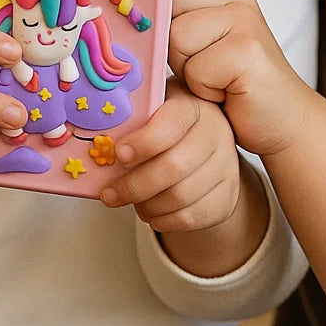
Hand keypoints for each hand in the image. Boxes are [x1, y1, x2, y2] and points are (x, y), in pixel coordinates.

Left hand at [100, 79, 241, 232]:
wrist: (204, 142)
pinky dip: (165, 220)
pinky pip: (194, 216)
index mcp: (192, 105)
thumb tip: (96, 144)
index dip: (143, 142)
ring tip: (130, 202)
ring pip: (182, 196)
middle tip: (109, 195)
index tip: (118, 155)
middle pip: (174, 166)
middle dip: (134, 185)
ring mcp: (227, 164)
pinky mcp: (229, 194)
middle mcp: (216, 132)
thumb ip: (131, 121)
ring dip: (147, 205)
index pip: (170, 124)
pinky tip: (150, 213)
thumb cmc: (166, 123)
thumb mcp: (152, 110)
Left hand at [169, 0, 310, 156]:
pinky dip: (203, 89)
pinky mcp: (248, 51)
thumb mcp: (199, 41)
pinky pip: (196, 68)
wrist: (285, 119)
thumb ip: (172, 16)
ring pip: (176, 35)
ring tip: (211, 78)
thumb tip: (119, 1)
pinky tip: (224, 92)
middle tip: (194, 62)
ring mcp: (244, 19)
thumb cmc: (232, 83)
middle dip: (167, 39)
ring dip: (185, 68)